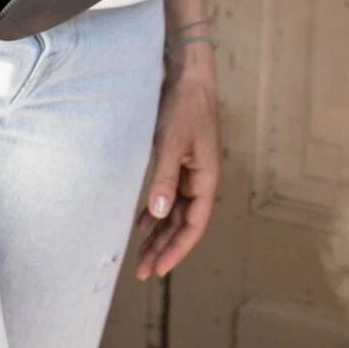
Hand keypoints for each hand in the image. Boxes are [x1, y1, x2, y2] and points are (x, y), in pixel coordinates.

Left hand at [135, 47, 221, 280]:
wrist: (188, 76)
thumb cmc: (184, 106)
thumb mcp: (171, 142)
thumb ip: (164, 178)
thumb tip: (160, 212)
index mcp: (207, 179)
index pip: (195, 225)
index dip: (178, 249)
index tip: (159, 268)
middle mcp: (201, 180)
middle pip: (183, 224)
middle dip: (164, 248)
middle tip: (143, 272)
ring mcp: (190, 172)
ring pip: (175, 212)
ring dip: (159, 234)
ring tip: (141, 256)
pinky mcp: (178, 162)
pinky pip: (168, 195)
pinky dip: (155, 212)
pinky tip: (142, 224)